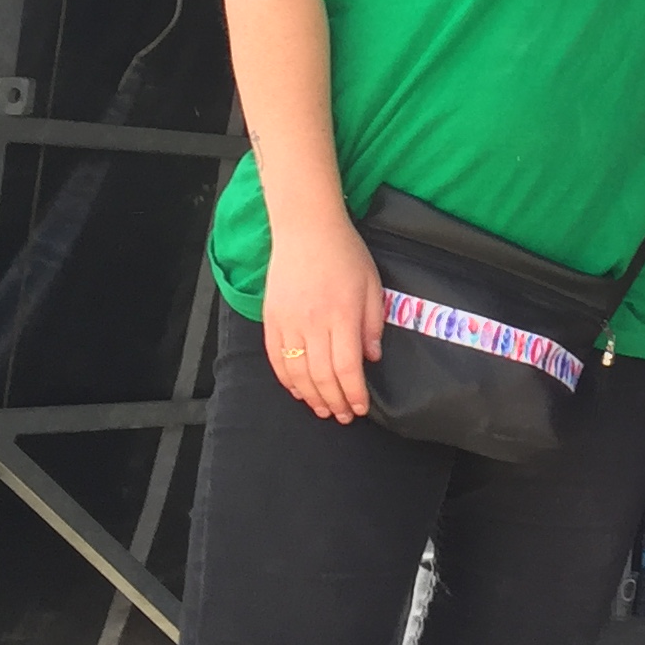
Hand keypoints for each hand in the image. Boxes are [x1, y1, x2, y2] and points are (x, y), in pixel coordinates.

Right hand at [263, 218, 385, 420]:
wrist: (306, 228)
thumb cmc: (345, 253)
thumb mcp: (372, 284)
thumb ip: (373, 323)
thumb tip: (371, 358)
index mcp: (342, 314)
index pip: (347, 367)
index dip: (354, 393)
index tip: (361, 407)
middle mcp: (313, 322)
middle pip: (322, 376)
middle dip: (335, 401)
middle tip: (344, 416)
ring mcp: (288, 322)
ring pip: (297, 373)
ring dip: (311, 397)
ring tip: (324, 409)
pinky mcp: (271, 319)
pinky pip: (276, 359)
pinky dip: (287, 380)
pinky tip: (299, 391)